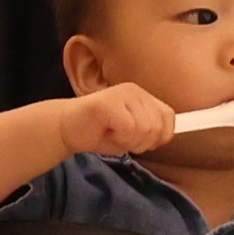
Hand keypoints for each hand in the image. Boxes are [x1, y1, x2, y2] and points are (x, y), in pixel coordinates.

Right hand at [59, 83, 175, 158]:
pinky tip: (105, 132)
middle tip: (121, 139)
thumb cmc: (98, 132)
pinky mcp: (108, 103)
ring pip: (144, 128)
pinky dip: (119, 138)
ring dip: (128, 141)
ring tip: (112, 134)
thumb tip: (166, 137)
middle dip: (141, 142)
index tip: (144, 143)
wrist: (65, 129)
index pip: (167, 116)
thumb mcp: (131, 132)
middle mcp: (134, 91)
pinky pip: (128, 128)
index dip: (161, 135)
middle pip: (156, 126)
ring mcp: (121, 95)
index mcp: (141, 96)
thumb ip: (150, 131)